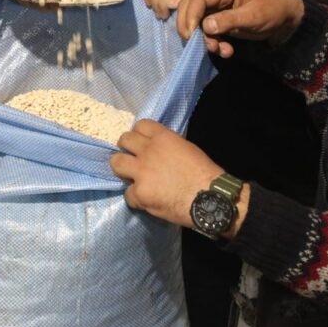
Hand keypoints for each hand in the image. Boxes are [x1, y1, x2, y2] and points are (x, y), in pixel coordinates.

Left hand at [110, 120, 248, 236]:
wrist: (211, 199)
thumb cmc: (205, 174)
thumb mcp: (187, 149)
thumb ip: (168, 147)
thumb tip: (157, 151)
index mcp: (163, 138)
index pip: (141, 125)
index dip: (139, 134)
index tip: (140, 143)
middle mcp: (148, 151)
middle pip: (124, 140)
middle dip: (126, 149)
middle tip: (132, 159)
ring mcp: (141, 171)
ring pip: (116, 163)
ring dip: (122, 169)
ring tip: (130, 177)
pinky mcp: (139, 192)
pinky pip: (128, 194)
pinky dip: (136, 199)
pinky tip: (146, 201)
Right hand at [176, 0, 304, 57]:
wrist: (287, 19)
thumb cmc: (273, 10)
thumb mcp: (253, 16)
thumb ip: (228, 20)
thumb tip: (205, 26)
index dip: (190, 15)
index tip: (191, 34)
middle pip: (190, 7)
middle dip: (190, 27)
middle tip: (194, 44)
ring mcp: (216, 9)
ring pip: (197, 22)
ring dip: (203, 39)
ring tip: (217, 49)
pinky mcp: (219, 21)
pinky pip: (207, 32)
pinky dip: (213, 43)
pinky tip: (226, 51)